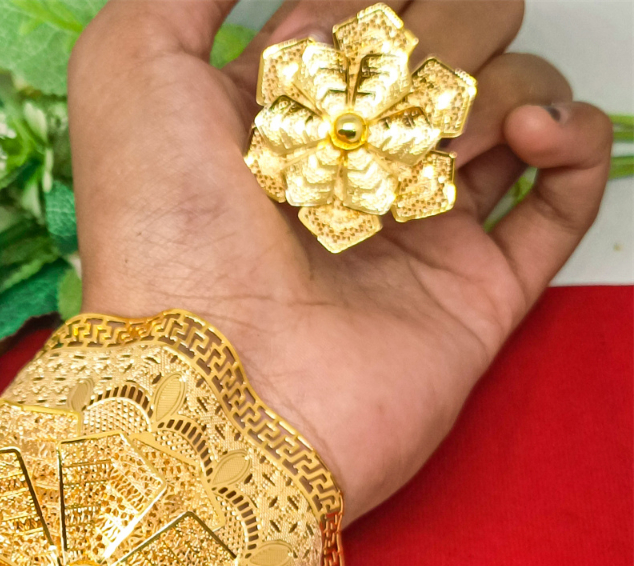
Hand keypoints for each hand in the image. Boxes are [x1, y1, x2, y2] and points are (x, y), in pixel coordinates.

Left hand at [69, 0, 611, 520]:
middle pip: (448, 47)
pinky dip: (578, 140)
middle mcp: (353, 173)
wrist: (211, 384)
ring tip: (439, 134)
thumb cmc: (164, 232)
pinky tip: (535, 134)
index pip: (361, 18)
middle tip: (381, 100)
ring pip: (512, 102)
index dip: (355, 12)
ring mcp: (418, 231)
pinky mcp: (474, 290)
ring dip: (497, 80)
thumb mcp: (130, 72)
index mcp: (282, 122)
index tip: (327, 53)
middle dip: (434, 34)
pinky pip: (564, 198)